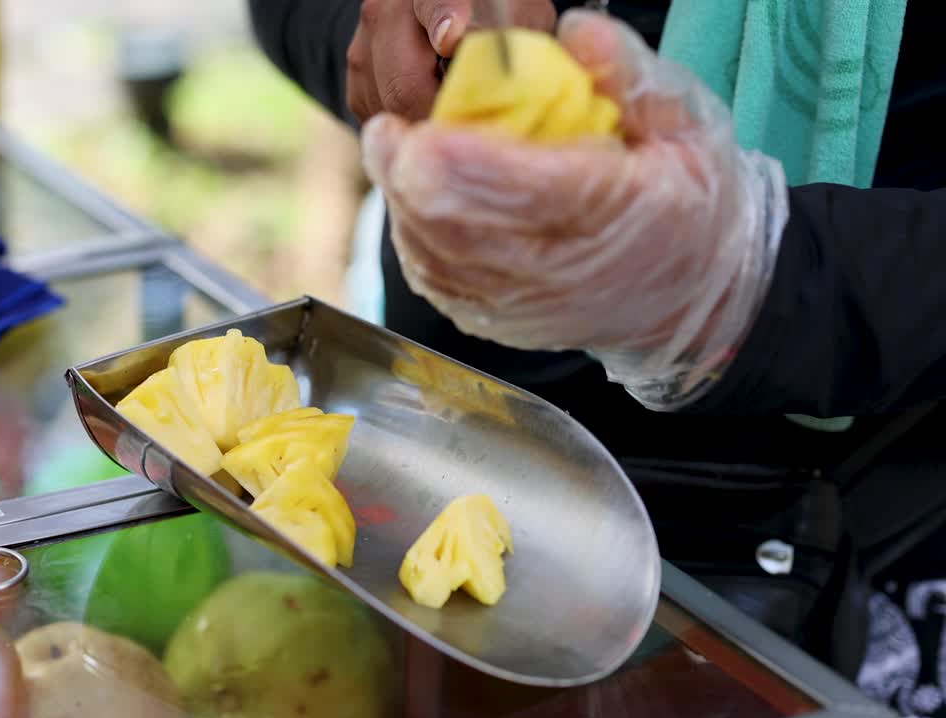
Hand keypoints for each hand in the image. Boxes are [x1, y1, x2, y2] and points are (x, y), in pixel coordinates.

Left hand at [361, 10, 788, 409]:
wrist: (688, 294)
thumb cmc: (684, 197)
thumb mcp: (687, 124)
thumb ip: (628, 75)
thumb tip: (576, 35)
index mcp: (632, 213)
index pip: (537, 194)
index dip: (468, 165)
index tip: (419, 131)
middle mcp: (573, 273)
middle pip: (468, 233)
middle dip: (413, 180)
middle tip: (388, 133)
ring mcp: (528, 307)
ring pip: (440, 260)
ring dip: (405, 204)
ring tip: (395, 154)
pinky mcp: (496, 322)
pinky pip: (436, 280)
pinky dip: (413, 234)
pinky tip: (411, 197)